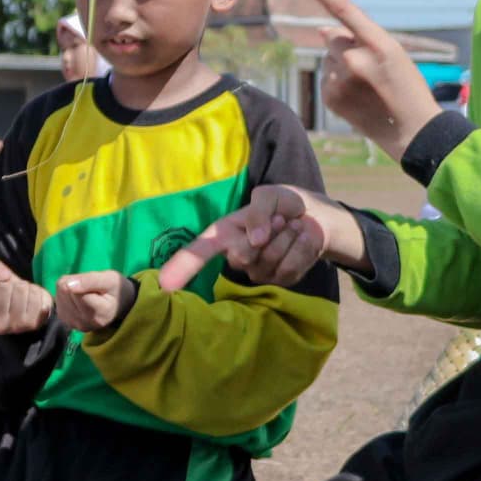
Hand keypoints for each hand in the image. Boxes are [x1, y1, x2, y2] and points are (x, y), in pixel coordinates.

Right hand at [0, 256, 51, 337]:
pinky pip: (37, 294)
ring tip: (22, 296)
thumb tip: (4, 275)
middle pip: (4, 286)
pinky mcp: (34, 323)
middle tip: (12, 293)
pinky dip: (37, 292)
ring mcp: (16, 325)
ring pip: (21, 288)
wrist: (27, 311)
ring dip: (24, 286)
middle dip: (9, 283)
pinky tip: (33, 301)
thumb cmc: (4, 292)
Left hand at [52, 268, 129, 335]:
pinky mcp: (67, 322)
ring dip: (70, 288)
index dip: (83, 281)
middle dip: (76, 283)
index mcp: (100, 314)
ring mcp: (74, 325)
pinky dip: (66, 295)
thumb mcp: (109, 279)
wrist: (119, 306)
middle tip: (92, 289)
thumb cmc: (116, 290)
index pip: (77, 292)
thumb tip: (67, 285)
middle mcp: (85, 324)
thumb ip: (89, 281)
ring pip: (60, 294)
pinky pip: (58, 300)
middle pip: (65, 292)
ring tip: (87, 293)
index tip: (96, 285)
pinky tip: (79, 299)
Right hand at [157, 185, 359, 293]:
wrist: (317, 217)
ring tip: (292, 226)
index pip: (197, 253)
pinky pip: (290, 269)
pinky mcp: (280, 281)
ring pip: (269, 261)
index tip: (163, 285)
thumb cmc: (284, 204)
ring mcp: (258, 272)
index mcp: (225, 234)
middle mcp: (236, 256)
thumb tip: (255, 240)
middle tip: (279, 219)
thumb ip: (258, 212)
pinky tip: (303, 238)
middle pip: (240, 256)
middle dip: (266, 233)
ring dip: (287, 237)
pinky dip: (301, 247)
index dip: (180, 267)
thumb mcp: (269, 195)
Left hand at [296, 0, 443, 159]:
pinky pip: (326, 78)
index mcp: (380, 44)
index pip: (345, 10)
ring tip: (368, 87)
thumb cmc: (406, 88)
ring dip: (342, 67)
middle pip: (334, 39)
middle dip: (345, 48)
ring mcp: (342, 79)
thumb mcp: (393, 55)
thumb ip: (359, 38)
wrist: (412, 131)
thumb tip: (321, 29)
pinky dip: (337, 85)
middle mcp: (357, 59)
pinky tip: (357, 98)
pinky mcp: (330, 96)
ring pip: (329, 60)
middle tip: (371, 71)